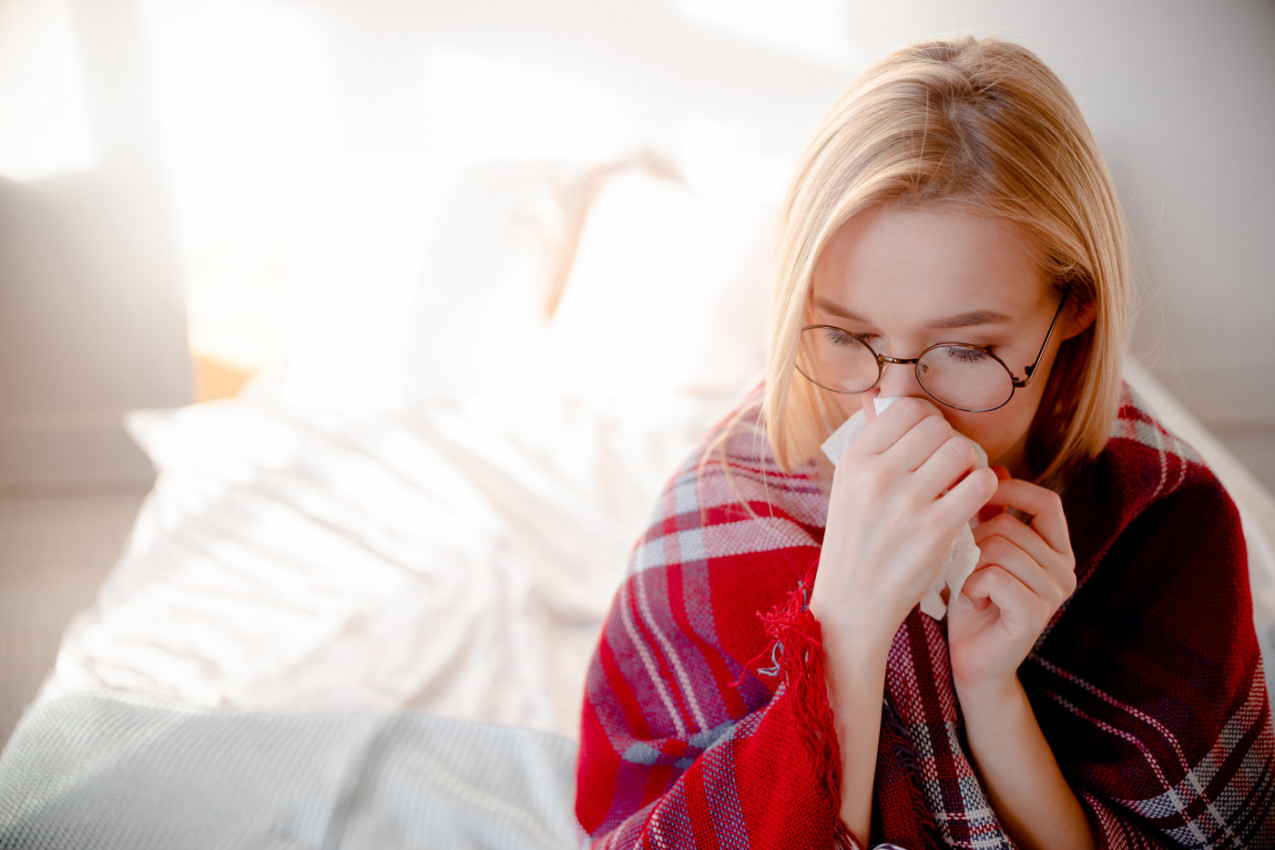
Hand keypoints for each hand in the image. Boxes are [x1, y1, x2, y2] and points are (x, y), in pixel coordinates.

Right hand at [810, 394, 997, 653]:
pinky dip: (984, 488)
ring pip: (962, 450)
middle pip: (938, 428)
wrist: (851, 605)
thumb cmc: (854, 544)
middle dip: (952, 443)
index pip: (907, 410)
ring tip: (961, 484)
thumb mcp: (848, 488)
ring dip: (970, 464)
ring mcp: (906, 502)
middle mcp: (877, 475)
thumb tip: (880, 396)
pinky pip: (979, 485)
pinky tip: (972, 503)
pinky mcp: (935, 530)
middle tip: (950, 468)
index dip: (928, 422)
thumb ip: (869, 443)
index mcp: (855, 460)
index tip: (931, 444)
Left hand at [947, 476, 1077, 697]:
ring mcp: (1054, 594)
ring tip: (967, 585)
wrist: (974, 660)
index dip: (1012, 490)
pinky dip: (971, 585)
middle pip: (1010, 525)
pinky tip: (972, 601)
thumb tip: (992, 467)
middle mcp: (1065, 569)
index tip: (978, 495)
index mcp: (1058, 550)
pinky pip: (994, 577)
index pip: (1047, 502)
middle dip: (973, 539)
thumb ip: (988, 513)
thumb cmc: (973, 600)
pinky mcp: (1034, 615)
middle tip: (962, 564)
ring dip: (969, 565)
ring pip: (999, 549)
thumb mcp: (980, 549)